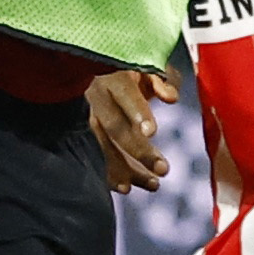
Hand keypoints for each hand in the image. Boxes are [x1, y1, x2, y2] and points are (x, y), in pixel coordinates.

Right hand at [86, 62, 181, 193]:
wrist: (94, 69)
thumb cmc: (131, 69)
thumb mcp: (148, 67)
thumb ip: (162, 79)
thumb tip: (170, 98)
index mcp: (114, 76)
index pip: (126, 96)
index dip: (138, 112)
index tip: (152, 132)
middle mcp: (96, 97)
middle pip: (115, 127)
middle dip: (139, 150)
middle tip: (163, 169)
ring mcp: (87, 117)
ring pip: (103, 147)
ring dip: (127, 169)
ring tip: (154, 184)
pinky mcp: (84, 134)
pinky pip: (95, 156)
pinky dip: (109, 174)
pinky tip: (127, 187)